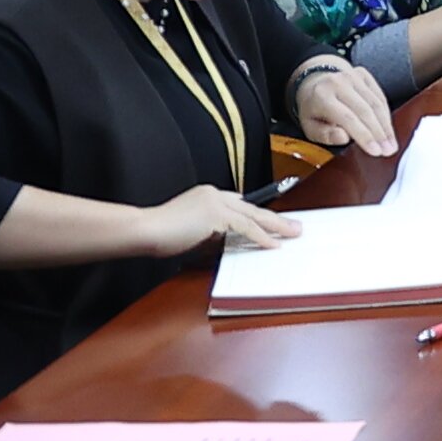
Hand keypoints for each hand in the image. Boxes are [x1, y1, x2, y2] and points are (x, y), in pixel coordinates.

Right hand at [144, 182, 300, 256]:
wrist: (146, 229)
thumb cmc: (160, 234)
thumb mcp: (192, 234)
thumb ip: (211, 236)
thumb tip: (228, 246)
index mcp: (207, 195)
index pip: (238, 205)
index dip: (256, 215)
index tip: (271, 222)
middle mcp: (214, 194)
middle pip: (251, 208)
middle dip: (275, 219)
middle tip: (295, 227)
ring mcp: (216, 202)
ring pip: (254, 215)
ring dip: (276, 226)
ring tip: (293, 234)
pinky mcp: (217, 214)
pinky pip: (245, 227)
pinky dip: (261, 237)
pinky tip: (273, 245)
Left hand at [289, 60, 394, 153]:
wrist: (314, 82)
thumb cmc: (313, 110)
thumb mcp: (309, 127)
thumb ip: (324, 134)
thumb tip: (344, 137)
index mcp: (321, 96)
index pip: (347, 118)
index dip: (364, 135)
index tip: (376, 152)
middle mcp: (338, 82)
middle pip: (365, 110)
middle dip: (379, 133)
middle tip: (388, 151)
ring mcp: (352, 76)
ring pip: (376, 103)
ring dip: (386, 126)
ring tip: (391, 144)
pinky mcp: (363, 74)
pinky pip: (380, 96)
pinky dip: (386, 114)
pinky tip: (388, 129)